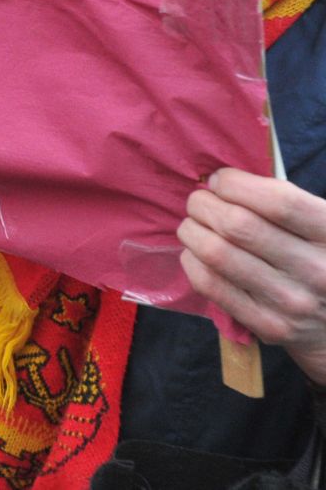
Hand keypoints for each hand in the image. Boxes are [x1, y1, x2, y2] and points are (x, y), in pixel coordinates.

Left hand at [180, 168, 325, 381]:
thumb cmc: (320, 258)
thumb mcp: (320, 227)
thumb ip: (283, 202)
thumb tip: (221, 181)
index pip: (279, 202)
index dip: (236, 184)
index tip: (219, 180)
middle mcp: (318, 270)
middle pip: (239, 225)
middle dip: (204, 204)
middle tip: (200, 201)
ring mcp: (293, 302)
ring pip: (217, 253)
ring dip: (192, 230)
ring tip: (194, 225)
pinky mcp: (268, 326)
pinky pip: (210, 284)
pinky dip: (192, 261)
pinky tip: (196, 253)